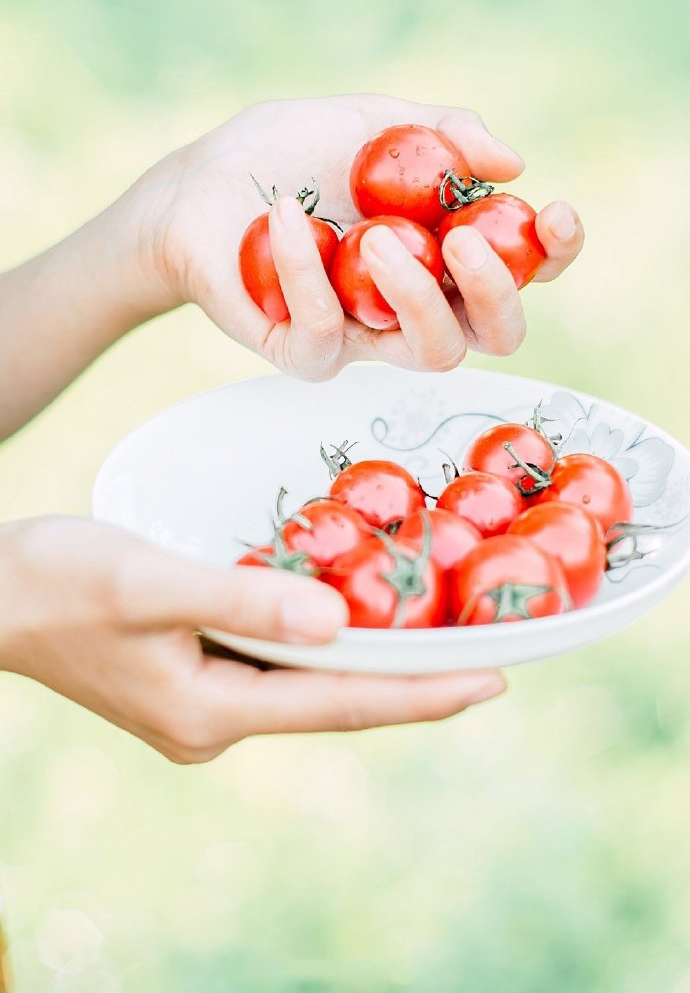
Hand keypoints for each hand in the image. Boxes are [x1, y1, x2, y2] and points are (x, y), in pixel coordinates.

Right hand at [0, 518, 504, 762]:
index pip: (340, 704)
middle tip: (490, 650)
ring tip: (442, 631)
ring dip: (371, 657)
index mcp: (210, 710)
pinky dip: (324, 639)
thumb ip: (243, 599)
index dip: (423, 693)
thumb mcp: (149, 582)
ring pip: (308, 680)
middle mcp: (215, 720)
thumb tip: (339, 624)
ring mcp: (205, 700)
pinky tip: (355, 614)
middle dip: (413, 679)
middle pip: (335, 699)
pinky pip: (278, 662)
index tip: (494, 680)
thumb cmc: (59, 581)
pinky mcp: (194, 675)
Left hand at [131, 93, 583, 379]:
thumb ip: (440, 130)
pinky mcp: (305, 351)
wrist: (195, 185)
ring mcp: (365, 333)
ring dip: (417, 294)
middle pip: (497, 332)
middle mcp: (418, 300)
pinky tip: (287, 214)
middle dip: (496, 290)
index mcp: (446, 249)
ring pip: (432, 352)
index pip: (526, 268)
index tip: (554, 212)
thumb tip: (513, 161)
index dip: (556, 252)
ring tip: (378, 234)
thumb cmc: (284, 153)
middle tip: (462, 239)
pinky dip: (309, 271)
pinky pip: (327, 334)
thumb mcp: (367, 120)